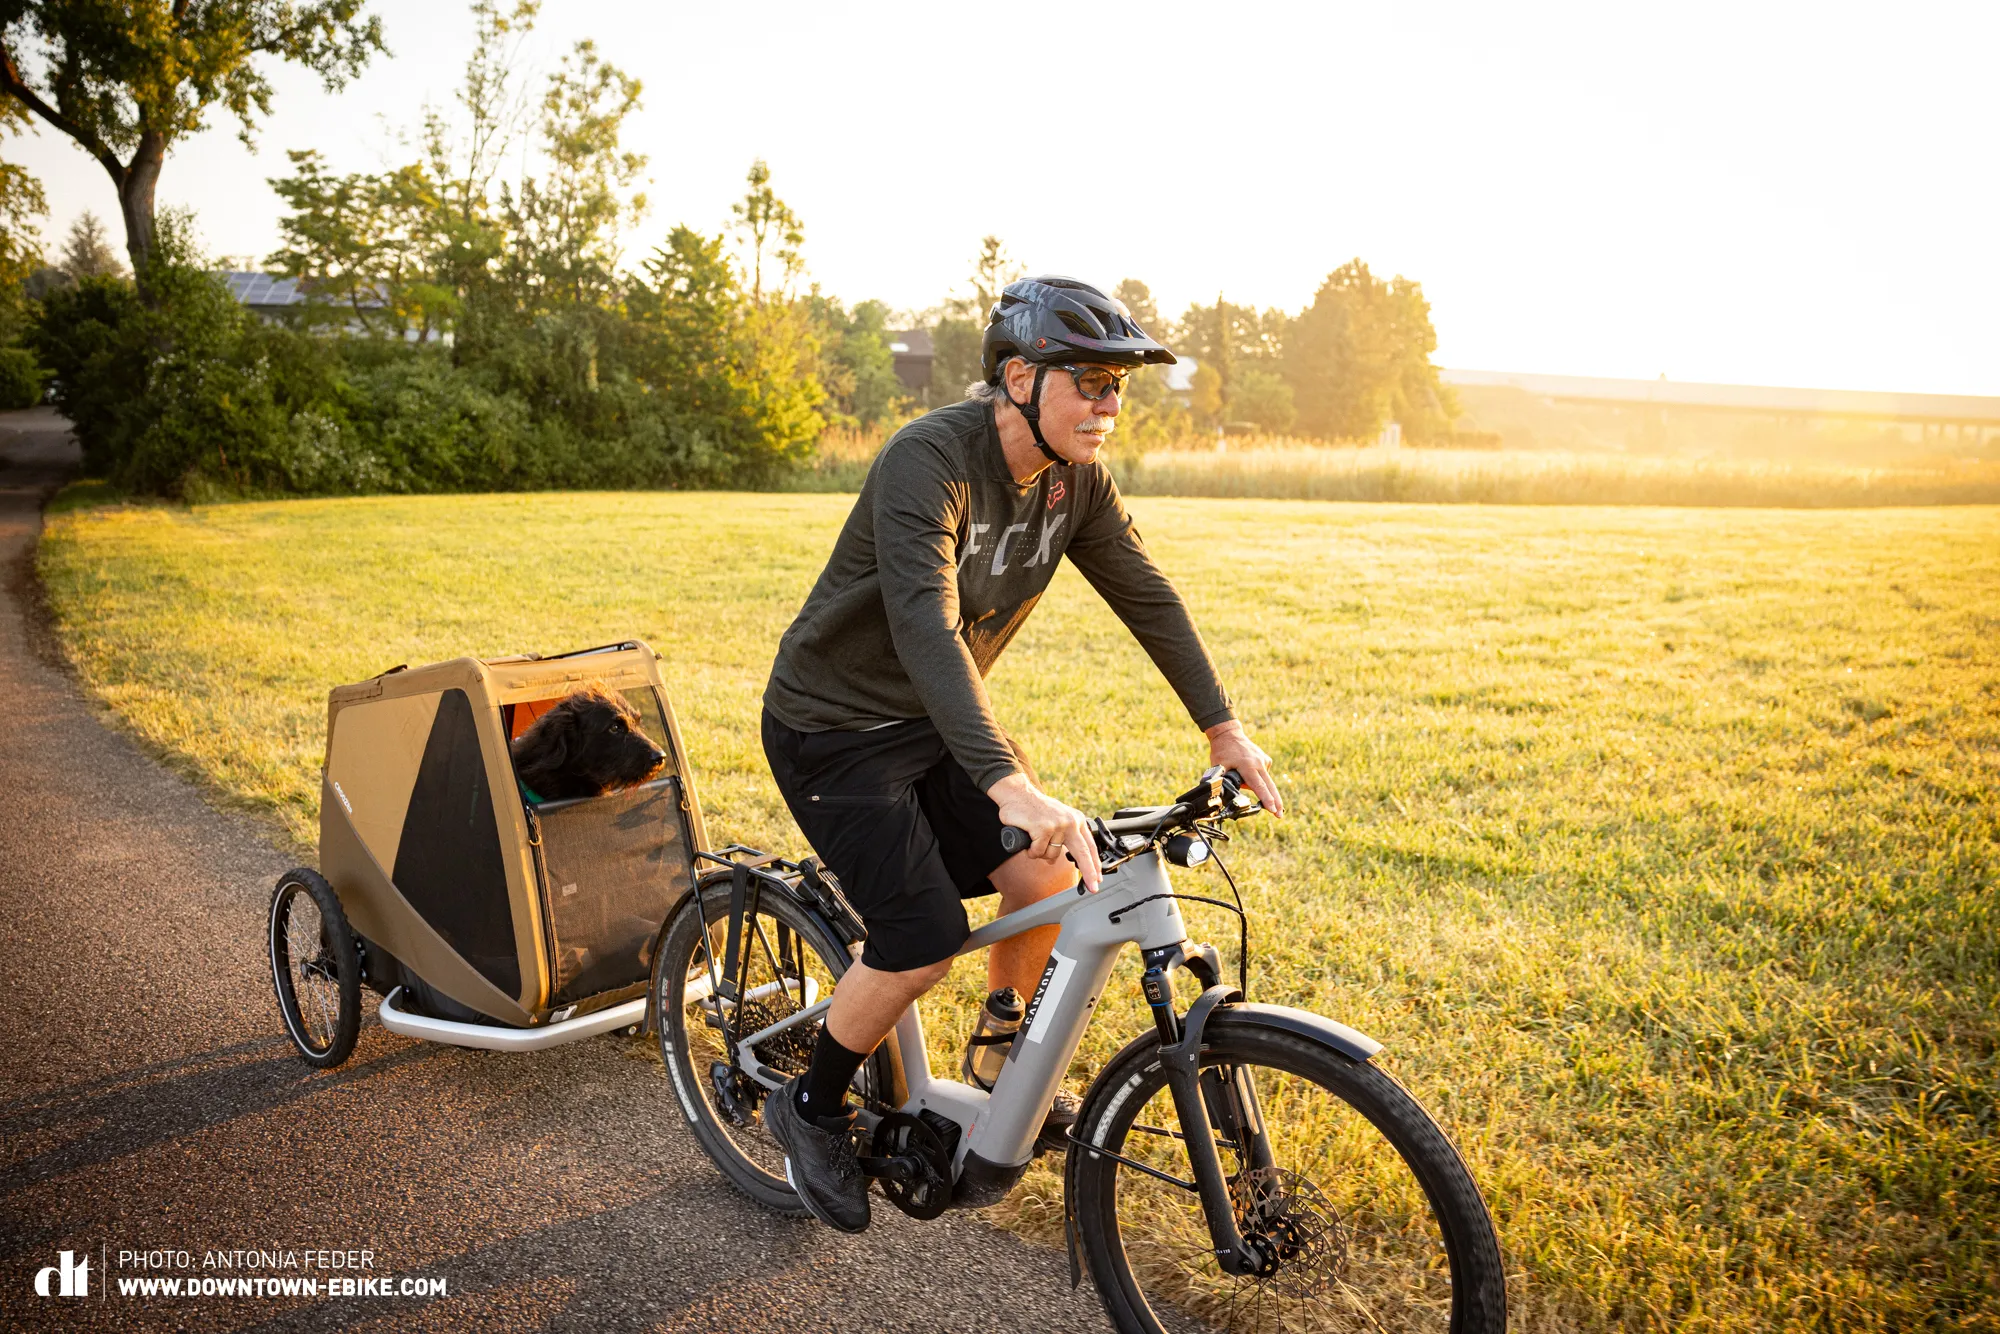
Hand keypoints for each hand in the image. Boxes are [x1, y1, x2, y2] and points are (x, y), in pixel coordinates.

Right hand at [987, 772, 1101, 891]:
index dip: (1094, 864)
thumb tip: (1073, 857)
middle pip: (1083, 853)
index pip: (1089, 846)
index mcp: (1076, 820)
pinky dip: (1031, 850)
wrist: (1017, 794)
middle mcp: (1070, 822)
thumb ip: (1067, 835)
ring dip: (1041, 853)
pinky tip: (1028, 838)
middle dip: (1089, 873)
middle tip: (1093, 888)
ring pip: (1052, 855)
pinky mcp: (1043, 828)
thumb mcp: (1059, 819)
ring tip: (1035, 839)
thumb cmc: (1035, 809)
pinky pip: (1037, 852)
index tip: (1098, 879)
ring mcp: (1057, 825)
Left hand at [1204, 721, 1283, 817]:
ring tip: (1238, 772)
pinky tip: (1245, 771)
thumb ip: (1221, 781)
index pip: (1259, 786)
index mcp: (1248, 766)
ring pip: (1266, 781)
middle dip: (1275, 802)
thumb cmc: (1222, 750)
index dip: (1266, 800)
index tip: (1272, 809)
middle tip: (1279, 815)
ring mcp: (1264, 760)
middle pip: (1270, 787)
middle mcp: (1259, 763)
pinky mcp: (1265, 759)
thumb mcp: (1218, 767)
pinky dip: (1257, 778)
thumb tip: (1220, 796)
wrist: (1229, 734)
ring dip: (1259, 788)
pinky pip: (1263, 774)